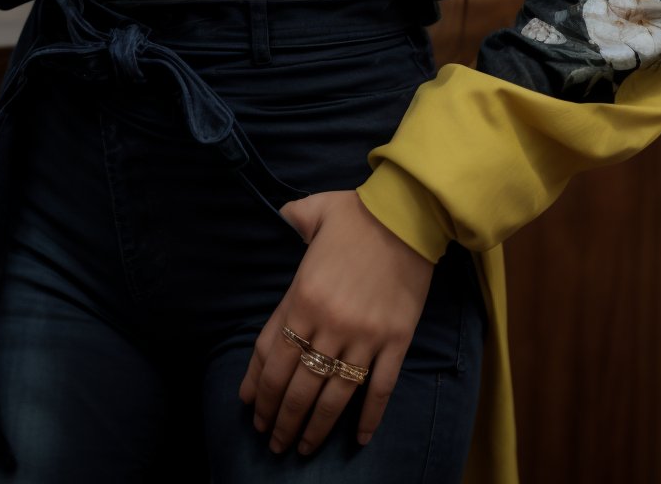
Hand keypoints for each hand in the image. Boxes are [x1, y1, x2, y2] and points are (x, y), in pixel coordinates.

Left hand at [237, 189, 435, 457]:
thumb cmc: (358, 212)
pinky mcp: (395, 340)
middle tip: (274, 442)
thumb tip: (280, 217)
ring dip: (315, 428)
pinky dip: (368, 418)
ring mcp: (363, 335)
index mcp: (302, 295)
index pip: (270, 355)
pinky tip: (358, 439)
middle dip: (281, 419)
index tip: (252, 410)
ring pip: (332, 396)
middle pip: (297, 385)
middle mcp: (328, 322)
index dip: (259, 388)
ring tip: (302, 448)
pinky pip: (379, 389)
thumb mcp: (314, 211)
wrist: (409, 212)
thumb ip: (292, 220)